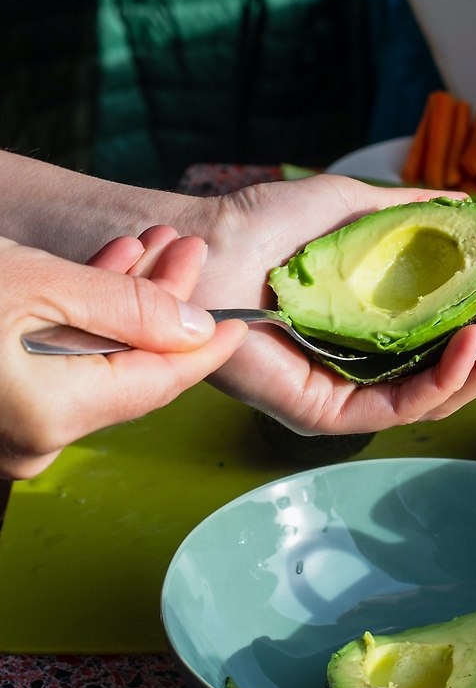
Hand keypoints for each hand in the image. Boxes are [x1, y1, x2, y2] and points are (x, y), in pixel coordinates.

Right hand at [0, 227, 246, 478]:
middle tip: (187, 251)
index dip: (205, 350)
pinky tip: (103, 273)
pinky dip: (82, 323)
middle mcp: (37, 440)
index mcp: (54, 415)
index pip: (159, 384)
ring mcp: (15, 431)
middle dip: (162, 305)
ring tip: (149, 248)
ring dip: (124, 305)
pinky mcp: (2, 410)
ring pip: (96, 365)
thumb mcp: (42, 283)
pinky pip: (60, 369)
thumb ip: (127, 308)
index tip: (240, 323)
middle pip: (130, 370)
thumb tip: (194, 329)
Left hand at [178, 175, 475, 434]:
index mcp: (378, 324)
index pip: (456, 329)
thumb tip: (469, 205)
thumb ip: (411, 213)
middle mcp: (368, 363)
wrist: (207, 244)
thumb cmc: (265, 224)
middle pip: (458, 366)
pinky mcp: (327, 414)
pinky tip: (475, 340)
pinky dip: (446, 378)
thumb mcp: (353, 206)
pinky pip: (400, 406)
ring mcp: (349, 392)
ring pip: (440, 393)